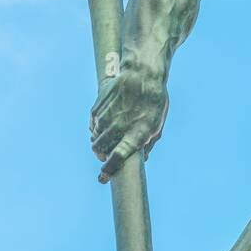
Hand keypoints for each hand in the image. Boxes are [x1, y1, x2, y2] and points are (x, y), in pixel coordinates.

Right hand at [90, 61, 168, 182]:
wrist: (142, 73)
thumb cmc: (154, 101)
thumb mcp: (157, 124)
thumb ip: (148, 143)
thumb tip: (143, 159)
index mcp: (135, 134)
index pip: (117, 158)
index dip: (108, 170)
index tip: (103, 177)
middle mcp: (118, 127)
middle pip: (100, 150)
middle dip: (101, 156)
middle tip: (105, 156)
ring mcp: (106, 117)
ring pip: (94, 138)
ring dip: (98, 142)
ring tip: (106, 138)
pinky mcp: (97, 108)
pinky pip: (93, 125)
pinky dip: (96, 128)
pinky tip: (104, 124)